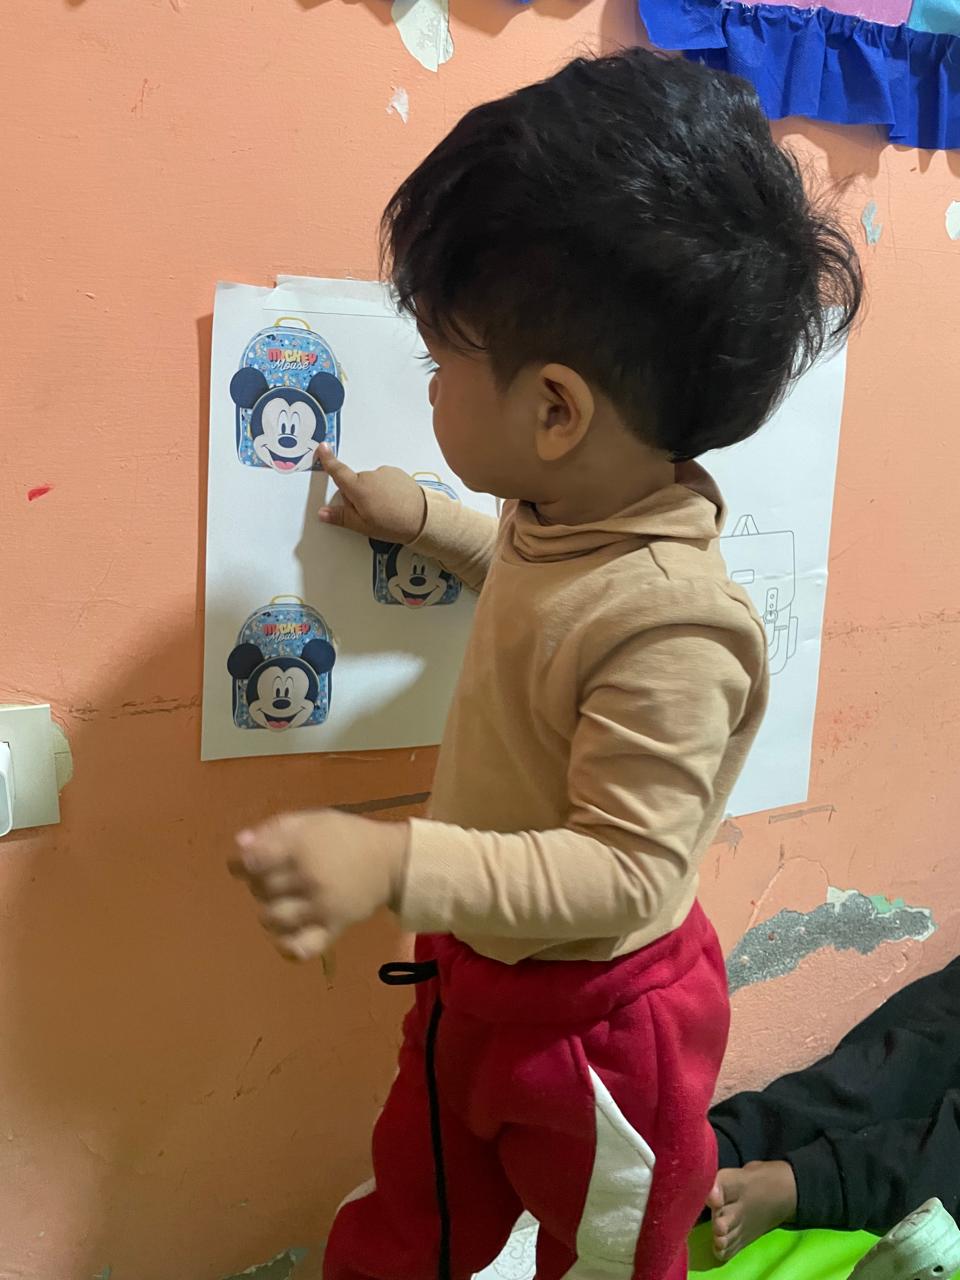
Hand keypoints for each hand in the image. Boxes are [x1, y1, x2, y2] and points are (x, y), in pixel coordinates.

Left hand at [229, 809, 408, 960]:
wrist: (389, 861)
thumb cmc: (345, 836)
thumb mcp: (311, 820)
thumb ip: (273, 830)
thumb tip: (239, 846)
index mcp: (302, 846)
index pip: (252, 861)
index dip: (239, 864)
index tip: (244, 864)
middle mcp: (309, 878)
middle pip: (259, 889)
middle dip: (259, 883)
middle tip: (276, 877)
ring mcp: (320, 907)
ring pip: (271, 919)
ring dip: (269, 911)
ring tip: (284, 902)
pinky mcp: (333, 929)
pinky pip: (301, 948)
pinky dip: (286, 947)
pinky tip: (286, 936)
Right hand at [317, 444, 426, 544]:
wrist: (423, 518)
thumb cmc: (393, 523)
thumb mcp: (362, 526)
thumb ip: (341, 517)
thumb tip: (323, 513)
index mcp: (358, 488)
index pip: (338, 471)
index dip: (328, 459)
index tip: (322, 448)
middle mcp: (370, 476)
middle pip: (355, 483)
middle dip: (356, 496)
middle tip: (368, 514)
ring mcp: (385, 473)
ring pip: (370, 482)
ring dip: (372, 493)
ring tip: (385, 510)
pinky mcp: (397, 473)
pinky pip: (384, 480)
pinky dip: (385, 489)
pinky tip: (393, 503)